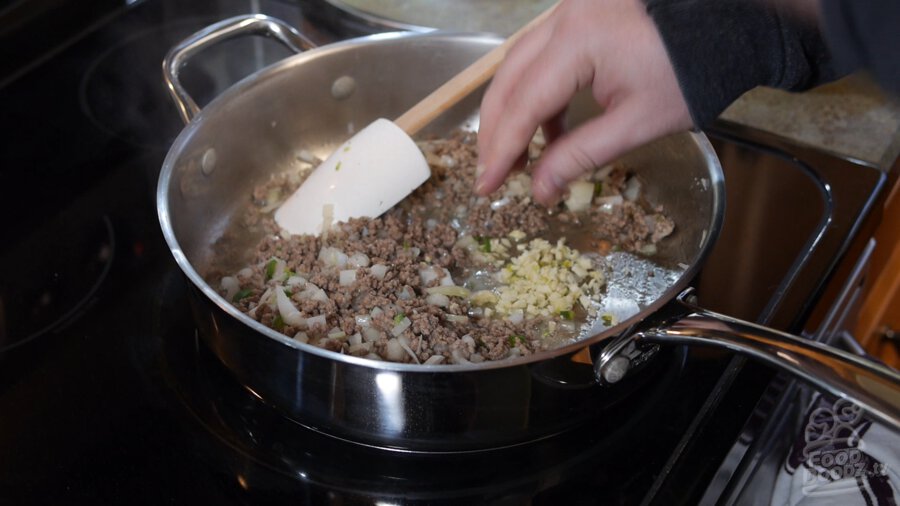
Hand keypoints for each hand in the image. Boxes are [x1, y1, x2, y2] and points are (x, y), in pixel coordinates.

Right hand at [476, 0, 692, 205]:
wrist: (727, 29)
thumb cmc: (688, 75)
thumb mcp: (636, 124)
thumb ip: (580, 156)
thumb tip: (539, 190)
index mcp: (578, 41)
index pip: (524, 104)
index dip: (501, 149)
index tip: (486, 186)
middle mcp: (563, 19)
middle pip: (507, 81)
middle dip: (496, 132)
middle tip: (493, 175)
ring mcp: (568, 12)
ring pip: (517, 67)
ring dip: (512, 113)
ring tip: (517, 158)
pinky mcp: (578, 16)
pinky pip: (540, 57)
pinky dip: (537, 95)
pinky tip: (548, 130)